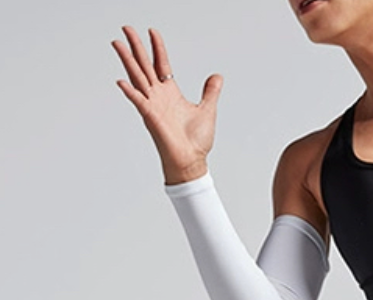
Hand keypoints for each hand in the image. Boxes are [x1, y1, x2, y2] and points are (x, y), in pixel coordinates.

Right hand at [111, 26, 223, 183]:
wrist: (191, 160)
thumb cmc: (196, 140)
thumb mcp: (207, 109)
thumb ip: (210, 91)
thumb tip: (217, 76)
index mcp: (170, 93)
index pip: (162, 64)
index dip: (157, 48)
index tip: (152, 32)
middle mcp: (158, 96)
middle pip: (144, 65)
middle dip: (136, 47)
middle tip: (127, 28)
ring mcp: (152, 106)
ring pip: (137, 78)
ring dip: (127, 61)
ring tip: (118, 43)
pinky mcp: (151, 118)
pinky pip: (139, 102)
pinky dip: (130, 92)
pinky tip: (121, 81)